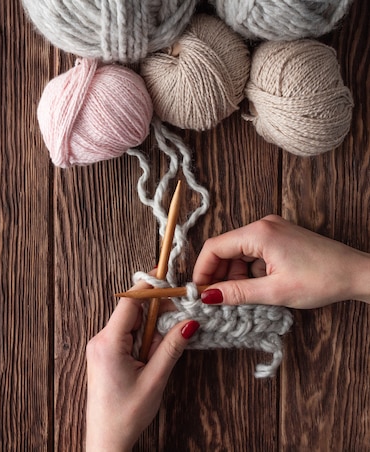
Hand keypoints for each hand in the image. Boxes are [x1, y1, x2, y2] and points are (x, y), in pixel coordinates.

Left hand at [85, 291, 198, 450]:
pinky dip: (142, 338)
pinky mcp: (103, 355)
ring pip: (130, 324)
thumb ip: (171, 347)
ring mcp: (99, 347)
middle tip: (180, 314)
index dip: (150, 287)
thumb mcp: (154, 379)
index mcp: (108, 342)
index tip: (169, 278)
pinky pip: (125, 336)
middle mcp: (100, 340)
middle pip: (131, 311)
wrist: (106, 439)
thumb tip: (189, 322)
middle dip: (156, 311)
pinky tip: (153, 352)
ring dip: (150, 328)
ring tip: (166, 343)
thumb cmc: (126, 414)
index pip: (130, 301)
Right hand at [193, 215, 369, 307]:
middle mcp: (263, 226)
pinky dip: (249, 270)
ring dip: (234, 274)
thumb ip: (237, 293)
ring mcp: (272, 230)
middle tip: (217, 299)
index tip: (198, 291)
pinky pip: (253, 252)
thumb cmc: (323, 279)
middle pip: (225, 249)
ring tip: (242, 297)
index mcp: (259, 233)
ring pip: (238, 252)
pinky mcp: (280, 238)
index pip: (214, 247)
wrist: (358, 273)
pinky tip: (257, 287)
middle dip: (218, 274)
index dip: (202, 270)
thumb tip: (209, 297)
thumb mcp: (275, 291)